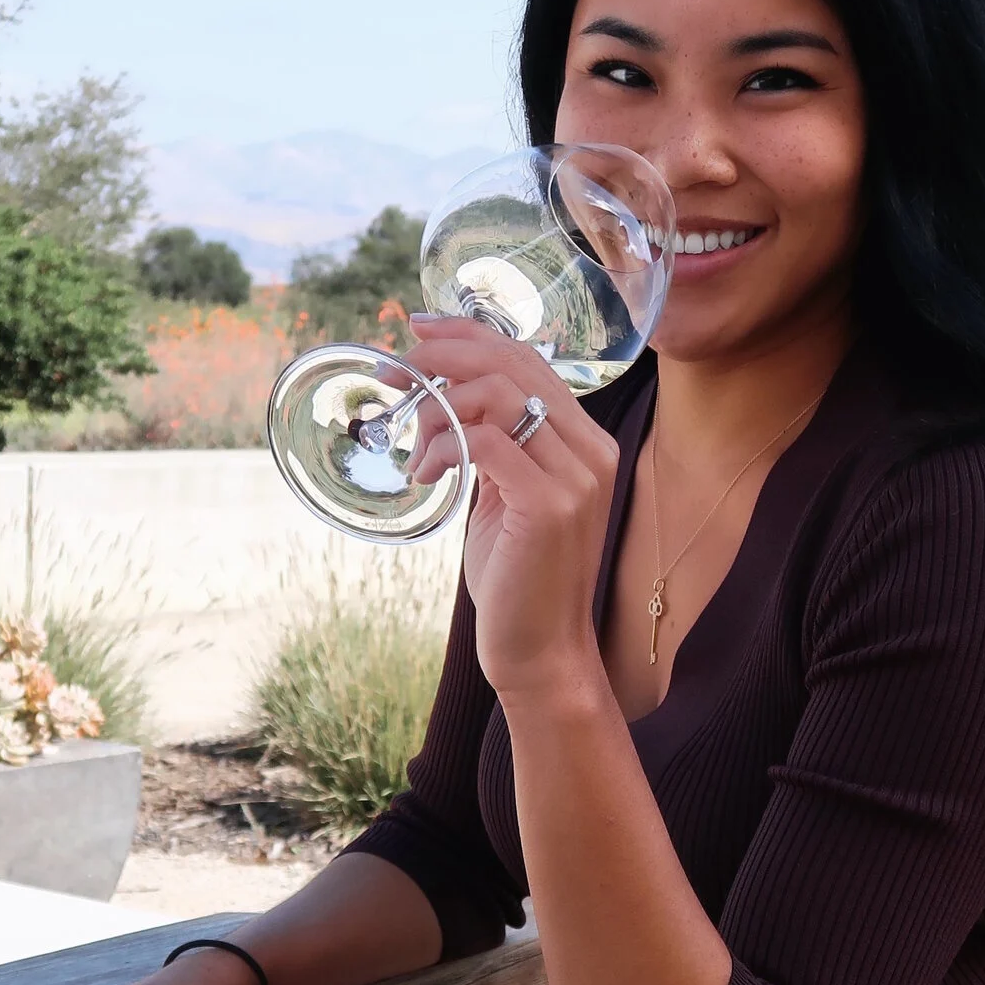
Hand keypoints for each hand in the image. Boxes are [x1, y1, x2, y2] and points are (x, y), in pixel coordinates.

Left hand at [404, 314, 618, 697]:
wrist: (542, 652)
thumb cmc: (518, 579)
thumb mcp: (506, 498)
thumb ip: (496, 448)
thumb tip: (447, 404)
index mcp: (585, 443)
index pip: (528, 360)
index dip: (469, 334)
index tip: (417, 332)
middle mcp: (591, 451)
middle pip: (513, 363)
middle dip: (443, 357)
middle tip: (393, 374)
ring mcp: (576, 477)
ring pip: (499, 394)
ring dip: (439, 409)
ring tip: (415, 448)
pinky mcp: (549, 505)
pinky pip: (486, 442)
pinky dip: (444, 447)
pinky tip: (428, 475)